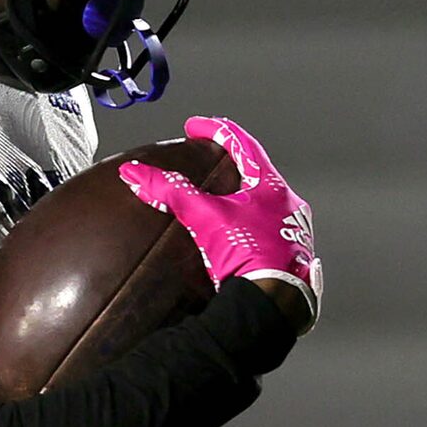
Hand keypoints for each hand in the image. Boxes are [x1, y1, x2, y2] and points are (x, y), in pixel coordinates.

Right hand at [120, 116, 321, 330]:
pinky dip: (248, 223)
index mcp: (271, 187)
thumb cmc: (248, 254)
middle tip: (211, 159)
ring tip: (220, 198)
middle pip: (257, 172)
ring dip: (242, 195)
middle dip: (232, 163)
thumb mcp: (203, 217)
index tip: (196, 126)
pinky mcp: (287, 254)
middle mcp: (287, 204)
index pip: (243, 145)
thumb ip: (170, 192)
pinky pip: (267, 228)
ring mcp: (291, 230)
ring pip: (264, 202)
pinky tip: (236, 234)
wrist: (272, 299)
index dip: (216, 131)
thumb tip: (135, 172)